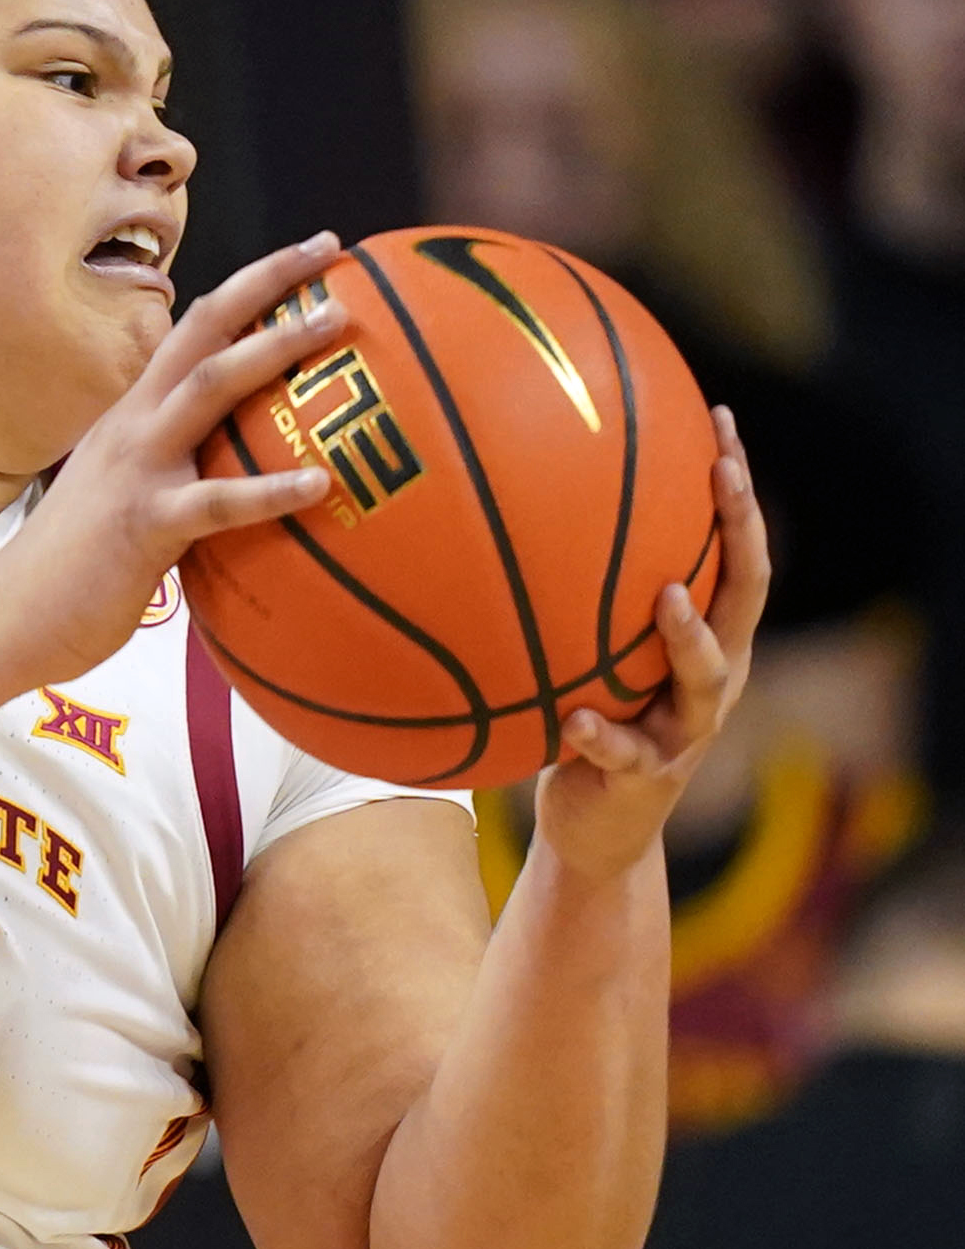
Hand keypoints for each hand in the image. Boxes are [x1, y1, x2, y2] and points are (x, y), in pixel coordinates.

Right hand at [0, 231, 347, 681]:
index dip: (252, 285)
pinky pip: (217, 501)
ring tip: (338, 323)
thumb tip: (239, 467)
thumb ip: (170, 467)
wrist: (7, 615)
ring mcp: (137, 469)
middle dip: (268, 282)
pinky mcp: (144, 524)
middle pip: (205, 330)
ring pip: (212, 386)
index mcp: (131, 415)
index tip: (310, 254)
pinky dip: (271, 489)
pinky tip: (320, 484)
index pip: (194, 331)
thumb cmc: (73, 568)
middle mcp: (133, 425)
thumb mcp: (121, 493)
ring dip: (276, 348)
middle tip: (332, 254)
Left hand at [531, 404, 772, 882]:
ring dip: (691, 635)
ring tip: (668, 596)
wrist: (597, 830)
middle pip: (746, 593)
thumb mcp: (581, 651)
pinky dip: (603, 735)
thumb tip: (502, 503)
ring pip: (708, 676)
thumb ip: (569, 596)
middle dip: (741, 529)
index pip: (733, 548)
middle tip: (722, 472)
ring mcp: (688, 727)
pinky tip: (576, 721)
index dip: (735, 487)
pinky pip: (629, 753)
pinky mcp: (649, 777)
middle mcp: (714, 675)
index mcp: (706, 635)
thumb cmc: (585, 719)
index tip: (718, 418)